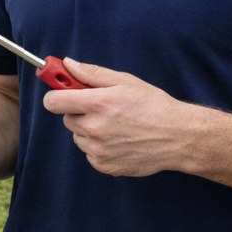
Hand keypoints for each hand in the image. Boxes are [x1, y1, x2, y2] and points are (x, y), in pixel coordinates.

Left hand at [42, 58, 199, 176]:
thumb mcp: (124, 81)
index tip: (62, 94)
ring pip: (77, 137)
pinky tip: (118, 141)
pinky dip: (98, 148)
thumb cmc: (153, 105)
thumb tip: (66, 64)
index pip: (52, 102)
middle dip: (79, 113)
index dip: (56, 96)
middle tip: (102, 110)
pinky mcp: (105, 166)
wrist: (178, 137)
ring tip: (115, 126)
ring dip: (88, 132)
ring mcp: (99, 150)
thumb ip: (91, 73)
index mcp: (96, 104)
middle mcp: (94, 128)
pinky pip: (88, 153)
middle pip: (66, 119)